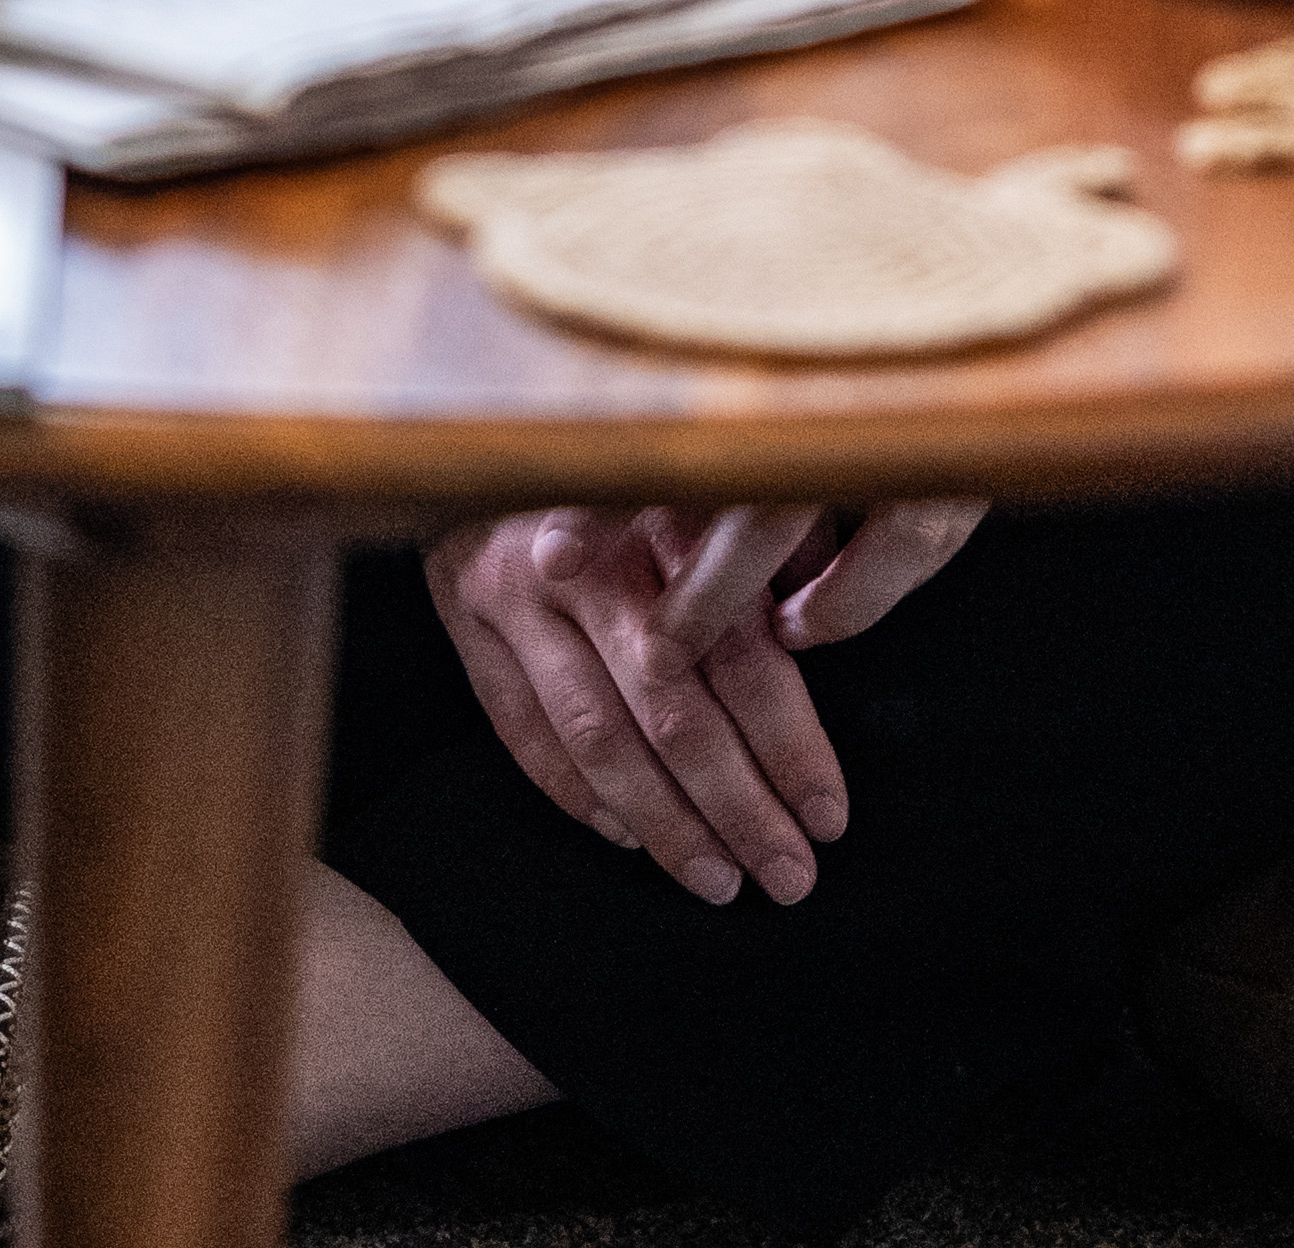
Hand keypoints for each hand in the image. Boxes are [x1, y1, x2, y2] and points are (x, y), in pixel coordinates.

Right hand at [430, 498, 988, 901]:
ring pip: (598, 741)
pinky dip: (577, 795)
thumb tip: (829, 602)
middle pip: (672, 714)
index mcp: (662, 522)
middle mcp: (586, 567)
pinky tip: (630, 836)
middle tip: (789, 875)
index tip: (830, 813)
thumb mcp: (707, 470)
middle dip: (738, 806)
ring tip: (719, 881)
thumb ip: (767, 541)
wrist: (476, 413)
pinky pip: (523, 734)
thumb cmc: (621, 448)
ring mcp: (513, 601)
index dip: (791, 744)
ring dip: (665, 824)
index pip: (740, 657)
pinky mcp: (463, 627)